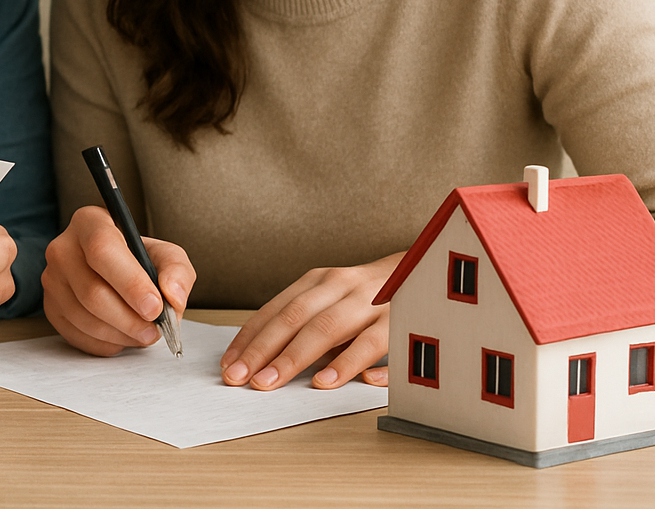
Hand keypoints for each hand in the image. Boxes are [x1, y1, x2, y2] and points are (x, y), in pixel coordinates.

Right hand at [41, 204, 195, 355]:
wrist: (113, 271)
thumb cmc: (138, 260)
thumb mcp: (166, 255)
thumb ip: (177, 271)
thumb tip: (172, 296)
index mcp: (90, 223)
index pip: (103, 250)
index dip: (131, 283)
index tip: (155, 307)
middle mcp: (63, 248)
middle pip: (92, 291)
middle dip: (129, 319)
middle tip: (154, 329)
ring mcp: (52, 279)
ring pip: (84, 317)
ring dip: (120, 334)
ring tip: (142, 333)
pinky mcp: (50, 307)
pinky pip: (76, 334)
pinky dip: (105, 343)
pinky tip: (122, 335)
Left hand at [219, 252, 404, 390]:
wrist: (425, 273)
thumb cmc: (367, 297)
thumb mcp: (332, 301)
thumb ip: (303, 324)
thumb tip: (258, 358)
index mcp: (319, 281)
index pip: (276, 310)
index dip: (250, 338)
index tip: (228, 364)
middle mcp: (341, 286)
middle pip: (295, 318)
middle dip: (263, 349)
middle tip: (240, 378)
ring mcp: (370, 302)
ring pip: (327, 328)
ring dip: (295, 357)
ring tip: (271, 382)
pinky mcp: (399, 321)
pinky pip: (372, 344)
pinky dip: (348, 363)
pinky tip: (327, 382)